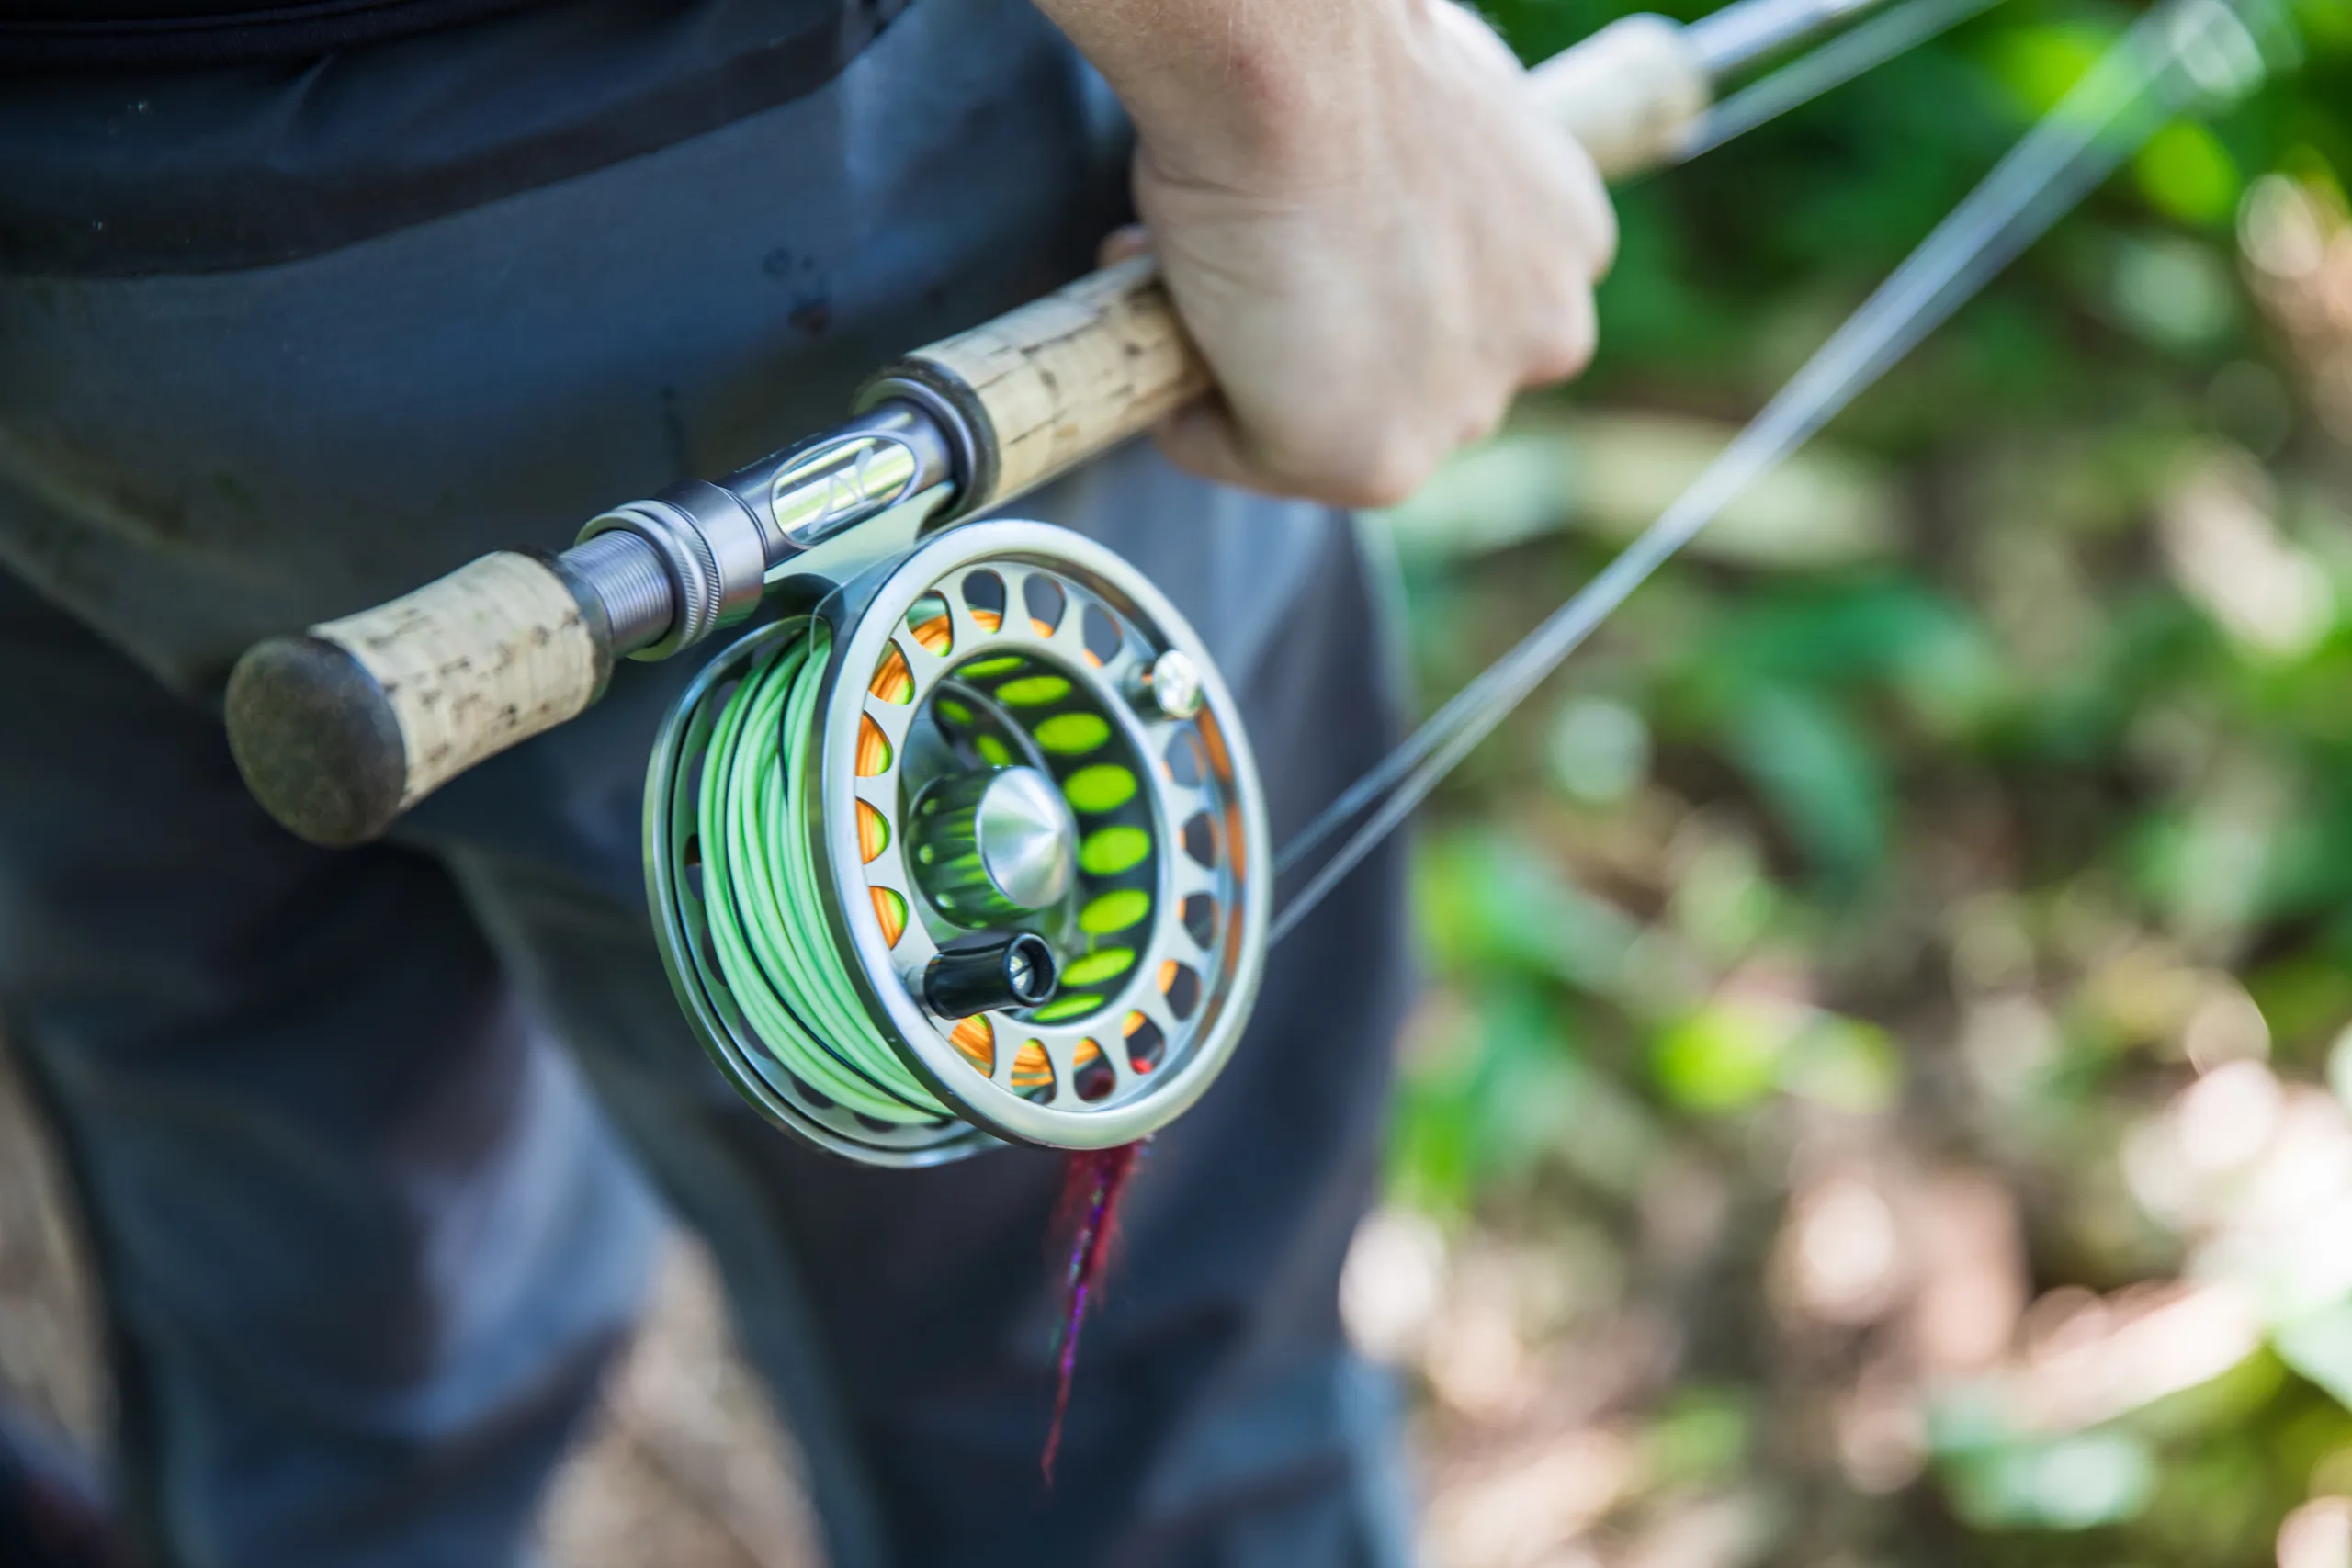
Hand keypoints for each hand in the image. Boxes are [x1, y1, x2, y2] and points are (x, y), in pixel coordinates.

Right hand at [1044, 0, 1615, 507]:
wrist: (1293, 71)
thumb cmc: (1340, 58)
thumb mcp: (1430, 115)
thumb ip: (1424, 194)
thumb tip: (1350, 215)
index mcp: (1566, 241)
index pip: (1470, 307)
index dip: (1372, 284)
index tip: (1309, 248)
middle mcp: (1544, 335)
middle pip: (1415, 380)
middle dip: (1329, 344)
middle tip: (1253, 273)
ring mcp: (1463, 409)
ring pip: (1339, 427)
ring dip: (1263, 380)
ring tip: (1208, 290)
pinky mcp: (1373, 462)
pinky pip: (1251, 458)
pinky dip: (1194, 413)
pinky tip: (1176, 324)